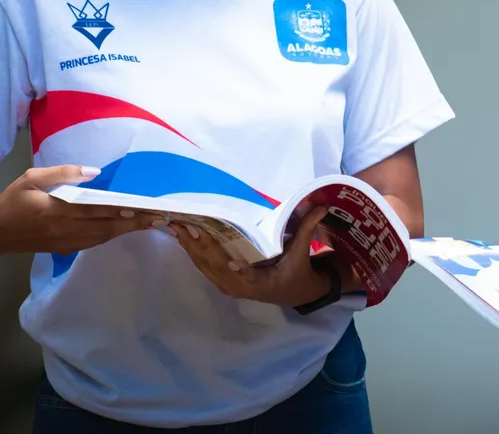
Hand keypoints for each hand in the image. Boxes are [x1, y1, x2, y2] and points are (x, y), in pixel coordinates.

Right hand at [0, 165, 161, 257]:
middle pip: (105, 227)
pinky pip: (93, 243)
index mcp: (56, 210)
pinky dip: (110, 236)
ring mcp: (65, 242)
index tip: (142, 208)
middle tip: (157, 218)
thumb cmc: (12, 200)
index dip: (120, 211)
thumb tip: (94, 171)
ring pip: (102, 237)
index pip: (95, 210)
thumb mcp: (32, 178)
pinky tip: (123, 228)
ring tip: (148, 223)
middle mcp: (64, 229)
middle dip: (133, 223)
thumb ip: (63, 173)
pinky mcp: (64, 249)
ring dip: (125, 231)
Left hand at [169, 207, 332, 306]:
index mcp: (261, 283)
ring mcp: (227, 285)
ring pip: (204, 266)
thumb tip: (321, 205)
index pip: (247, 277)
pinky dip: (191, 250)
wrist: (291, 293)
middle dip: (201, 246)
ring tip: (177, 225)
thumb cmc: (295, 270)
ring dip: (190, 246)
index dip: (238, 270)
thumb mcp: (301, 252)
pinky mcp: (220, 280)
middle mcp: (239, 286)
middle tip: (188, 225)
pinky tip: (181, 235)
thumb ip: (306, 228)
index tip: (229, 262)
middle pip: (217, 267)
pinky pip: (202, 265)